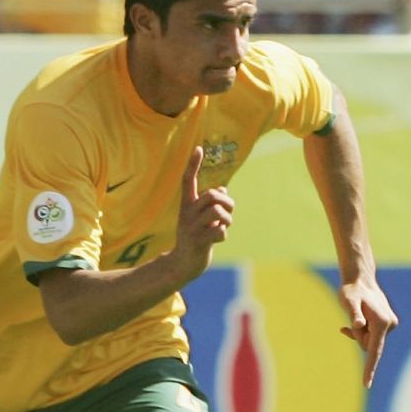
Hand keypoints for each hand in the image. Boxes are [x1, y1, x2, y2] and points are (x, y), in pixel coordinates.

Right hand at [172, 147, 234, 280]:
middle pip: (212, 196)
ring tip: (223, 226)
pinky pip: (220, 231)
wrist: (182, 264)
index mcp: (187, 206)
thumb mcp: (202, 218)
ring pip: (218, 212)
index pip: (188, 181)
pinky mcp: (197, 242)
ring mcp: (191, 228)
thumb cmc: (196, 238)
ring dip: (228, 220)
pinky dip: (223, 235)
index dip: (193, 165)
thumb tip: (223, 189)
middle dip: (227, 202)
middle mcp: (187, 214)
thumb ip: (211, 203)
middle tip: (227, 213)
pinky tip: (217, 239)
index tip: (199, 148)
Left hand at [337, 276, 397, 386]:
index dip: (369, 369)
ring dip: (360, 333)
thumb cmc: (351, 291)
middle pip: (368, 346)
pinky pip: (371, 336)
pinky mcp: (387, 324)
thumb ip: (353, 313)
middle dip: (358, 338)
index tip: (366, 384)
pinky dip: (362, 332)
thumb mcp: (348, 301)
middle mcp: (390, 325)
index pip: (375, 351)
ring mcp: (390, 325)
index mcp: (382, 323)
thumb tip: (358, 326)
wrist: (360, 280)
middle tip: (350, 322)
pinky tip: (354, 323)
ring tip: (357, 317)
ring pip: (369, 341)